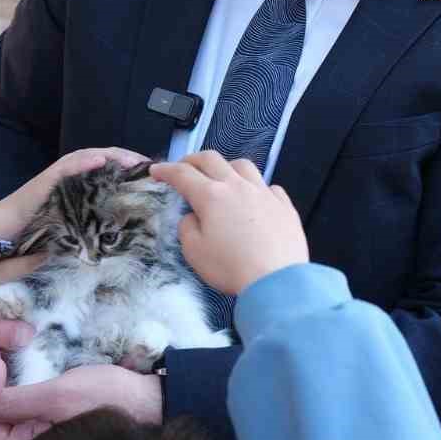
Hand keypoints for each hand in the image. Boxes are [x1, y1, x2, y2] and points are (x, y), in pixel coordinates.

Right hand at [0, 145, 149, 239]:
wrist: (4, 231)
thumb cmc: (38, 229)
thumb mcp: (72, 225)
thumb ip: (91, 224)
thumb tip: (119, 237)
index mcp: (79, 182)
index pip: (108, 167)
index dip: (128, 167)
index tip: (149, 173)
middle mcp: (70, 173)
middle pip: (102, 157)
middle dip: (126, 158)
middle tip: (147, 165)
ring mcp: (58, 174)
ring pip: (87, 156)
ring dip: (111, 156)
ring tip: (131, 161)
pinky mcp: (46, 179)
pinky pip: (67, 166)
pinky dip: (84, 161)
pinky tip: (100, 160)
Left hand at [0, 348, 161, 439]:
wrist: (150, 401)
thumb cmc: (107, 398)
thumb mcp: (59, 396)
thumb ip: (17, 403)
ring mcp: (43, 431)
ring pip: (7, 409)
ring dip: (3, 381)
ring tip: (5, 355)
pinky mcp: (56, 419)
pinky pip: (25, 405)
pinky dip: (20, 384)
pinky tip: (25, 367)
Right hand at [150, 151, 307, 295]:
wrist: (276, 280)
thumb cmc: (231, 267)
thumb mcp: (194, 252)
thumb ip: (187, 228)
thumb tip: (194, 216)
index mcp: (211, 196)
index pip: (182, 174)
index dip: (166, 170)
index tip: (156, 171)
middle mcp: (238, 186)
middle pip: (212, 159)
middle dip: (192, 160)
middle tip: (183, 168)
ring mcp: (264, 193)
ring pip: (243, 165)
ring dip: (226, 166)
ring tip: (221, 177)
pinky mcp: (284, 205)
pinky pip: (268, 186)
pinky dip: (256, 187)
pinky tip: (255, 199)